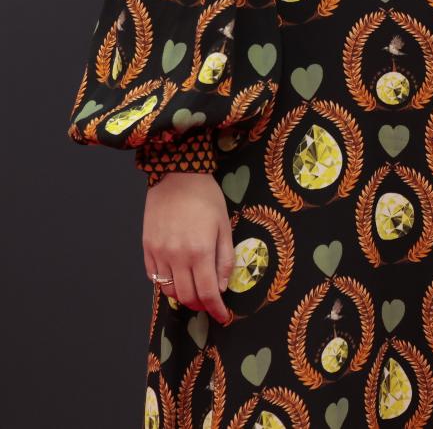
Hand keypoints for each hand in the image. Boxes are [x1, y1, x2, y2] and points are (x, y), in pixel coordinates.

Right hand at [143, 172, 234, 324]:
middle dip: (201, 305)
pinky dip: (167, 284)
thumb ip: (225, 258)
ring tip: (195, 291)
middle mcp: (177, 257)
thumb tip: (222, 287)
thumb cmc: (206, 198)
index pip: (208, 292)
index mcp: (200, 251)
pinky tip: (178, 278)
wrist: (177, 176)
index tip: (223, 317)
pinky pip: (155, 278)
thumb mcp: (224, 226)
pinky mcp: (147, 249)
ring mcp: (159, 254)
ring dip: (184, 296)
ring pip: (169, 291)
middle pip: (187, 297)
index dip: (216, 309)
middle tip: (210, 303)